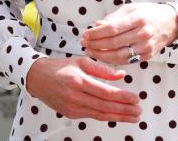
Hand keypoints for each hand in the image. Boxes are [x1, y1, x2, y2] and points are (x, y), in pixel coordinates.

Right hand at [26, 56, 140, 122]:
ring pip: (100, 114)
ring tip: (133, 117)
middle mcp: (75, 96)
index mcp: (79, 80)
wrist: (38, 78)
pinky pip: (92, 115)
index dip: (123, 97)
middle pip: (105, 107)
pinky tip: (117, 115)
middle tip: (139, 111)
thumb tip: (121, 75)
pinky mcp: (71, 114)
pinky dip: (106, 116)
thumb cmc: (61, 67)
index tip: (136, 98)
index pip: (106, 92)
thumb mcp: (82, 60)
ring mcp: (72, 107)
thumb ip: (102, 69)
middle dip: (124, 110)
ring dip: (118, 117)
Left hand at [80, 2, 177, 64]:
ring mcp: (146, 47)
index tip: (86, 34)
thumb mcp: (131, 8)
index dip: (97, 33)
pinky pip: (126, 61)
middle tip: (84, 43)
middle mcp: (143, 33)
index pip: (113, 28)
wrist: (171, 23)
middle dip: (96, 44)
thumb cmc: (148, 12)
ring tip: (90, 51)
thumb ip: (114, 17)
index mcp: (138, 18)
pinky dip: (113, 60)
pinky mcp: (147, 56)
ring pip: (119, 56)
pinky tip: (103, 56)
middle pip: (114, 43)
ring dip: (101, 55)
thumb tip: (97, 26)